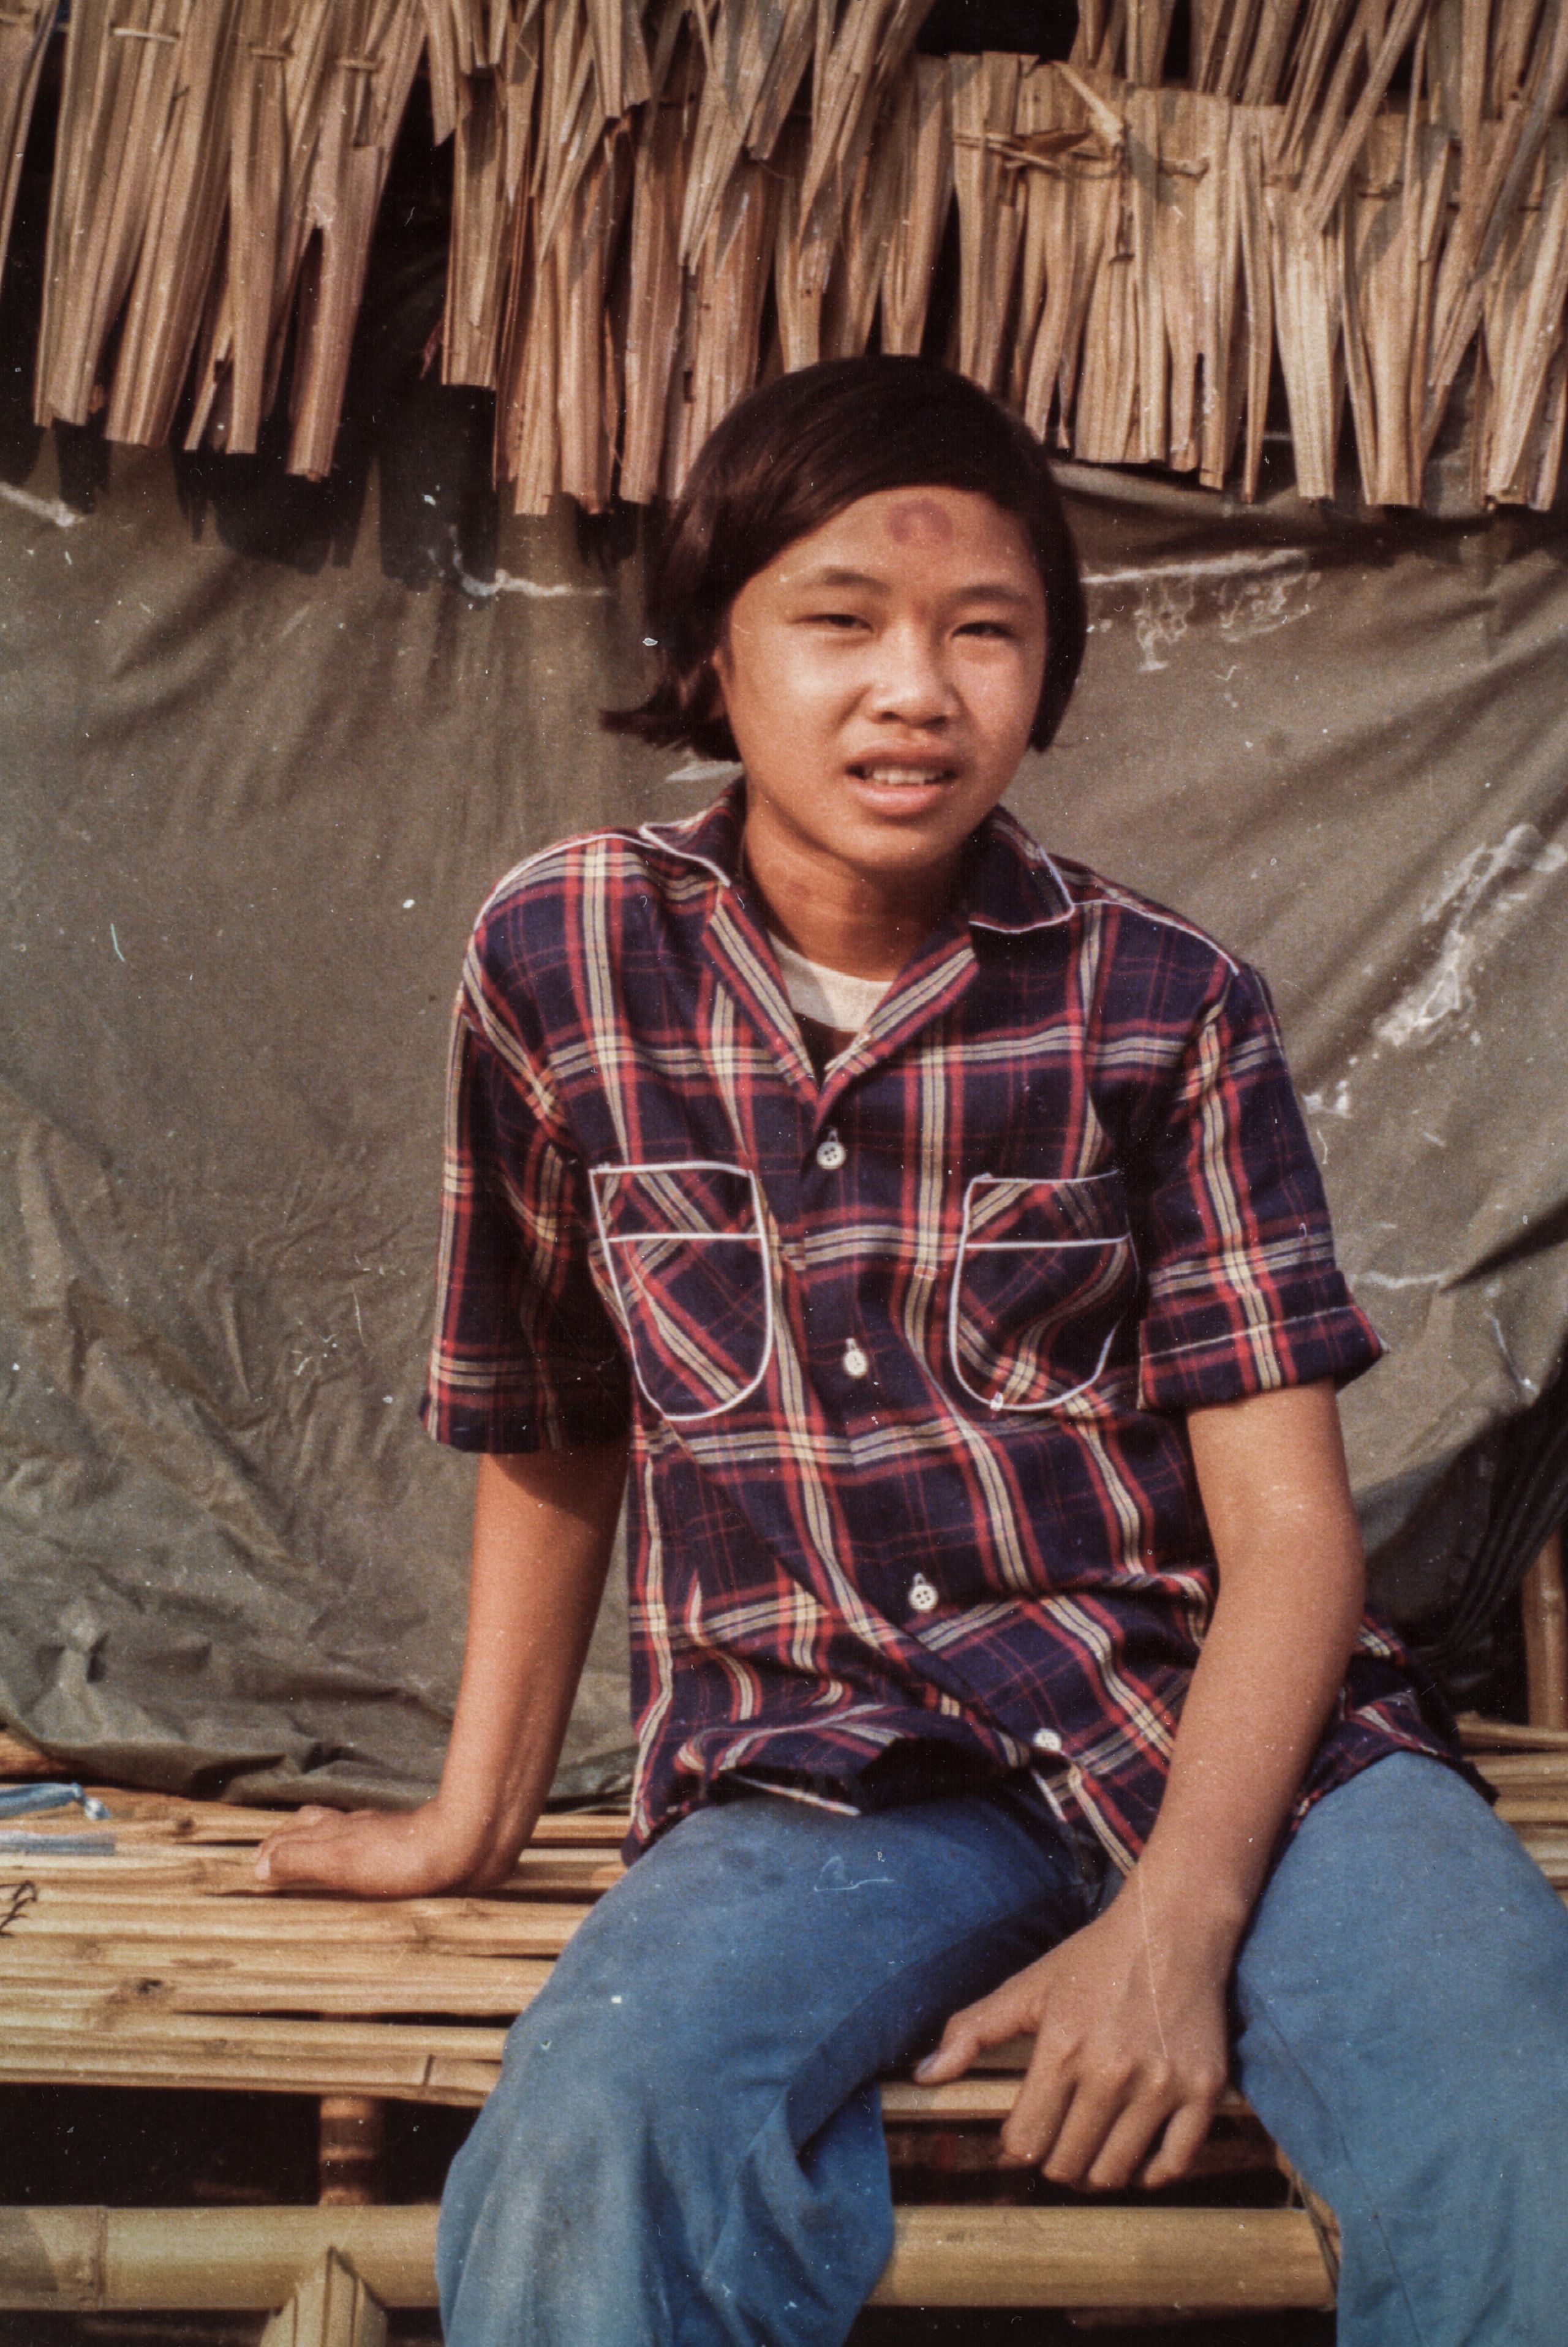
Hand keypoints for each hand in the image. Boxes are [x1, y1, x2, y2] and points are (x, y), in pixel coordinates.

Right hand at [254, 1797, 508, 1899]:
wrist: (466, 1845)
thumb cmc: (403, 1858)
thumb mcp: (340, 1861)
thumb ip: (300, 1860)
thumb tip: (259, 1863)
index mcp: (339, 1832)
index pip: (298, 1831)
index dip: (277, 1843)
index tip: (258, 1858)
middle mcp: (361, 1828)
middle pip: (320, 1826)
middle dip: (296, 1838)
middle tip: (278, 1851)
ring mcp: (389, 1835)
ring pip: (348, 1833)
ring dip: (326, 1844)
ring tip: (317, 1855)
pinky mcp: (415, 1846)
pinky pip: (375, 1847)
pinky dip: (357, 1853)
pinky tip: (369, 1864)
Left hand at [914, 1884, 1229, 2189]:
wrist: (1172, 1929)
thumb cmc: (1094, 1959)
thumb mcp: (1028, 1987)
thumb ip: (972, 2031)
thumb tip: (923, 2076)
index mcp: (1063, 2049)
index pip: (1025, 2141)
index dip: (1016, 2145)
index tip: (1023, 2132)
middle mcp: (1112, 2073)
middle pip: (1068, 2164)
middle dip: (1054, 2160)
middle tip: (1058, 2140)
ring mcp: (1161, 2086)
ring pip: (1116, 2172)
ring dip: (1096, 2171)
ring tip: (1091, 2146)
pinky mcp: (1204, 2091)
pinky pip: (1174, 2163)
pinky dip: (1151, 2171)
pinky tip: (1136, 2154)